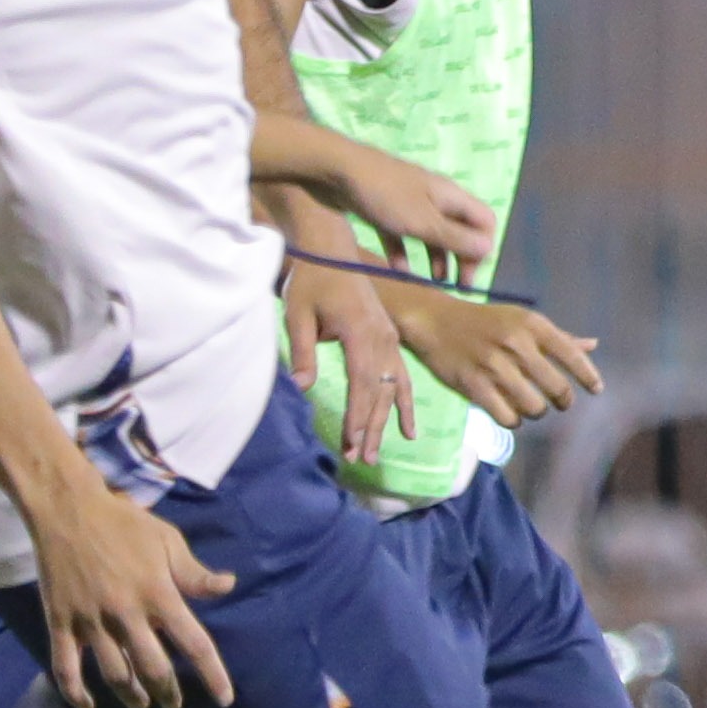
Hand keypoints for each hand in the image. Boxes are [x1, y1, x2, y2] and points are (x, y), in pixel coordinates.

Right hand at [29, 480, 236, 707]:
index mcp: (159, 594)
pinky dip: (76, 693)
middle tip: (174, 703)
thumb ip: (194, 573)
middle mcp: (127, 614)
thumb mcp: (167, 541)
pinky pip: (66, 668)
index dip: (213, 676)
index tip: (225, 700)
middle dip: (168, 693)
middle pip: (154, 669)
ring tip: (141, 703)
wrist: (67, 509)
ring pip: (115, 674)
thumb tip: (228, 586)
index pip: (194, 644)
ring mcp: (91, 621)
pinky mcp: (61, 622)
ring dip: (131, 695)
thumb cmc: (124, 524)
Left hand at [284, 257, 412, 465]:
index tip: (350, 444)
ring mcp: (389, 339)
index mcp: (361, 332)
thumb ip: (303, 349)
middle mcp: (382, 339)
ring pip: (391, 390)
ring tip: (375, 453)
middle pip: (378, 393)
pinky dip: (404, 405)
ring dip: (384, 423)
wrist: (331, 248)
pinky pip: (402, 378)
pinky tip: (408, 430)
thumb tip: (302, 387)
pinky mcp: (390, 339)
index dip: (356, 417)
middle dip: (369, 429)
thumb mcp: (298, 312)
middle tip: (359, 459)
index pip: (361, 384)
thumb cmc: (310, 278)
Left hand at [328, 142, 497, 275]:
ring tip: (433, 282)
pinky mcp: (383, 210)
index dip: (483, 247)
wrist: (334, 169)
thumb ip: (455, 237)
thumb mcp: (422, 221)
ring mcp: (407, 203)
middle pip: (459, 229)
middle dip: (461, 257)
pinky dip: (402, 253)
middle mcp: (434, 198)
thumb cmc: (384, 194)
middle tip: (457, 285)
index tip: (471, 273)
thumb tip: (489, 249)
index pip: (483, 220)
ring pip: (431, 234)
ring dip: (435, 258)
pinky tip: (398, 271)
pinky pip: (400, 235)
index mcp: (450, 196)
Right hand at [391, 280, 604, 428]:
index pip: (571, 355)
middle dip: (562, 401)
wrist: (435, 321)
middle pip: (557, 389)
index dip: (588, 376)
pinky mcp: (474, 385)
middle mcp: (517, 344)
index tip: (597, 390)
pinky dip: (514, 421)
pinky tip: (511, 413)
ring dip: (536, 412)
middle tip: (558, 402)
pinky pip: (508, 417)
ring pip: (534, 407)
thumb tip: (593, 345)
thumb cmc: (485, 322)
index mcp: (532, 325)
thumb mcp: (522, 320)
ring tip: (531, 406)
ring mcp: (495, 366)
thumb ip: (557, 337)